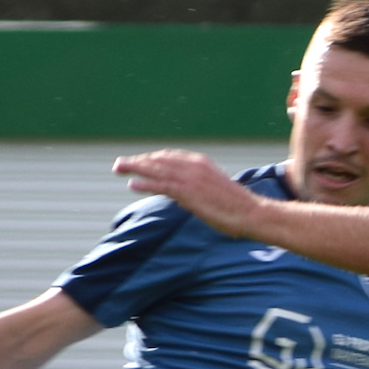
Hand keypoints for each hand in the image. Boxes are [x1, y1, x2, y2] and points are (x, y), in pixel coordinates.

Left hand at [111, 150, 263, 235]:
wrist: (250, 212)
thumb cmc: (235, 206)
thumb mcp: (213, 189)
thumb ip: (195, 188)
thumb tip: (179, 196)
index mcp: (200, 162)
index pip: (169, 156)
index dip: (150, 158)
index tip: (138, 162)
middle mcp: (193, 165)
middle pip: (158, 159)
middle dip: (138, 161)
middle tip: (119, 163)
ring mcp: (190, 178)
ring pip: (156, 169)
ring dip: (135, 168)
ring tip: (119, 168)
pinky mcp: (188, 192)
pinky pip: (161, 185)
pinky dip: (145, 184)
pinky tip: (132, 184)